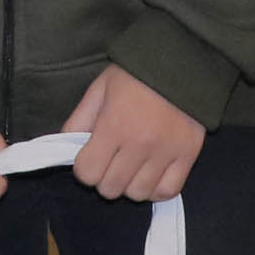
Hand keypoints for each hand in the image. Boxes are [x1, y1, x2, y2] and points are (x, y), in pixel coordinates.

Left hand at [65, 64, 205, 201]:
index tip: (90, 156)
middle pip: (111, 188)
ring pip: (137, 194)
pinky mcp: (188, 156)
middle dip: (104, 178)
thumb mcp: (99, 89)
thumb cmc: (134, 74)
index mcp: (113, 125)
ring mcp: (165, 153)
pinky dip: (155, 189)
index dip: (84, 168)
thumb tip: (67, 148)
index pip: (87, 173)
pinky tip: (150, 174)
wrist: (180, 60)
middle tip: (110, 161)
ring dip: (129, 185)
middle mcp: (139, 144)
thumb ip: (79, 120)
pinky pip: (167, 191)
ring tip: (131, 167)